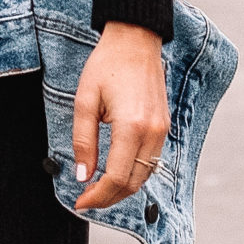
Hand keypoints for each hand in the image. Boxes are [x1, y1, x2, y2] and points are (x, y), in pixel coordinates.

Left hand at [71, 22, 168, 211]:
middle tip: (86, 200)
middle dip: (108, 198)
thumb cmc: (107, 65)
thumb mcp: (84, 101)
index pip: (116, 177)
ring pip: (144, 176)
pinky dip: (133, 173)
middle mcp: (152, 133)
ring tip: (98, 189)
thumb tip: (82, 175)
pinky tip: (115, 172)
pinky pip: (151, 161)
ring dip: (121, 188)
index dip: (97, 196)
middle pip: (132, 183)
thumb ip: (83, 141)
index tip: (79, 202)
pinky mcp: (164, 127)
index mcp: (131, 127)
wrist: (136, 40)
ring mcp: (162, 131)